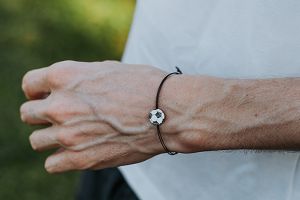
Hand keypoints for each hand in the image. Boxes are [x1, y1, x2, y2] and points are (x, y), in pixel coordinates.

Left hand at [20, 60, 185, 172]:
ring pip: (37, 141)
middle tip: (63, 118)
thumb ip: (80, 79)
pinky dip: (60, 159)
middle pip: (28, 115)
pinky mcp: (80, 159)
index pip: (29, 85)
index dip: (38, 92)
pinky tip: (76, 152)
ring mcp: (68, 134)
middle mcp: (60, 105)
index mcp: (65, 76)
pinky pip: (51, 164)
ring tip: (73, 136)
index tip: (47, 98)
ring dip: (51, 138)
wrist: (168, 111)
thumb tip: (69, 88)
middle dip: (43, 115)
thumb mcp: (107, 69)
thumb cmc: (144, 86)